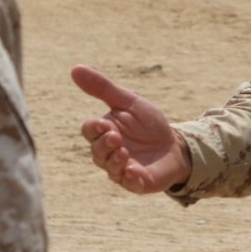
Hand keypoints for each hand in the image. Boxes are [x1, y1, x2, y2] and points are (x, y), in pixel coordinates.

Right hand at [73, 65, 193, 193]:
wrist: (175, 144)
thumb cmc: (149, 123)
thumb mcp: (129, 101)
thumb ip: (103, 88)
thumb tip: (75, 68)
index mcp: (104, 131)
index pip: (89, 130)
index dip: (94, 128)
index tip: (103, 123)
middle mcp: (108, 152)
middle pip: (96, 151)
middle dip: (104, 144)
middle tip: (115, 137)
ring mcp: (121, 168)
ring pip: (109, 168)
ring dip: (114, 160)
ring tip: (124, 152)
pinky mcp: (136, 182)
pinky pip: (129, 183)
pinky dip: (130, 178)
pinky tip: (134, 171)